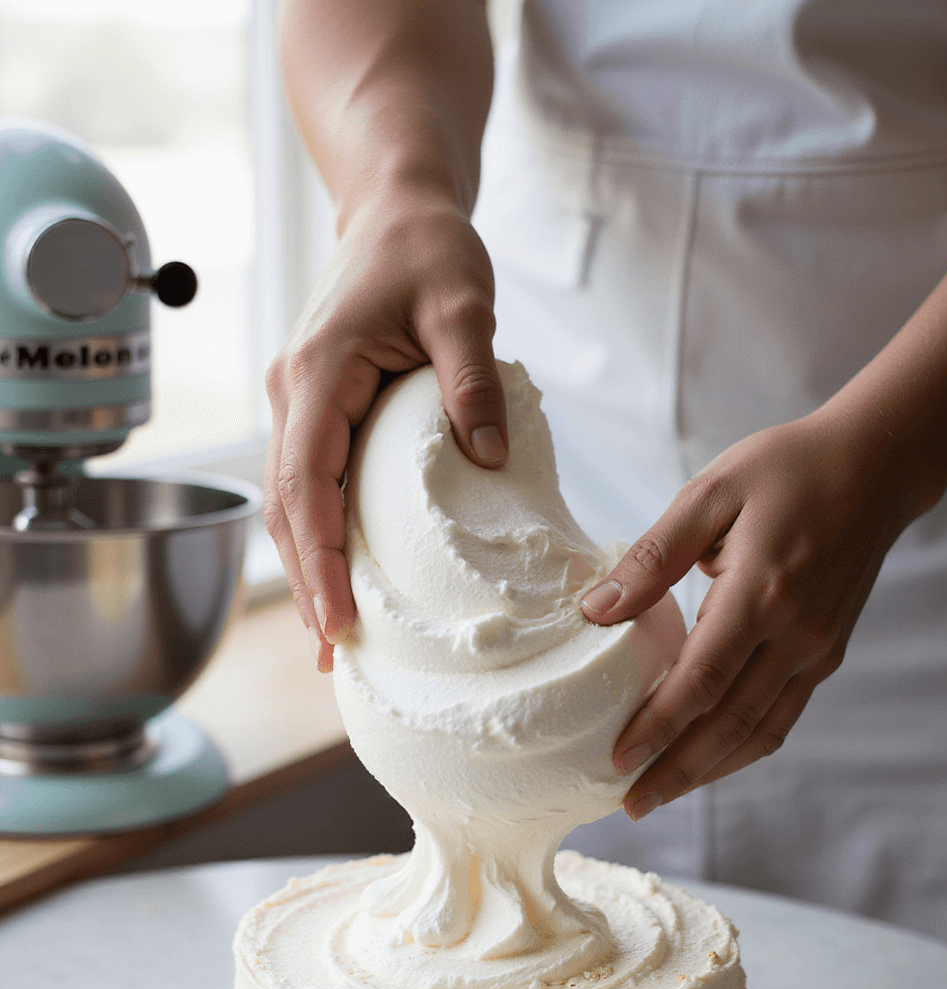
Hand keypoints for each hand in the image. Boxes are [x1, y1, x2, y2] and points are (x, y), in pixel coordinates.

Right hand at [265, 193, 506, 670]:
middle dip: (308, 582)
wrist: (397, 207)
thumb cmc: (430, 247)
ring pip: (290, 503)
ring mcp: (298, 401)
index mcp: (319, 372)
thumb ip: (474, 378)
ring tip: (332, 639)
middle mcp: (293, 392)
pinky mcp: (315, 408)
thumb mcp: (464, 303)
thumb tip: (489, 458)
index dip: (321, 556)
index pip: (307, 482)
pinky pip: (308, 485)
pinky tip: (341, 581)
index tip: (338, 617)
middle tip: (335, 654)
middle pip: (287, 507)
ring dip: (308, 570)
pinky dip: (319, 538)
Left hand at [581, 407, 907, 817]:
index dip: (660, 726)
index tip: (618, 757)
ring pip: (760, 733)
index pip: (704, 679)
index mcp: (764, 591)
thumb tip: (595, 610)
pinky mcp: (827, 655)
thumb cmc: (787, 469)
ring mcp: (818, 650)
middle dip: (678, 771)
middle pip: (731, 724)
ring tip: (659, 794)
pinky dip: (741, 748)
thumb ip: (653, 557)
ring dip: (709, 771)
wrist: (877, 465)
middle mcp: (798, 633)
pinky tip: (705, 760)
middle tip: (630, 805)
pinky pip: (781, 717)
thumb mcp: (711, 493)